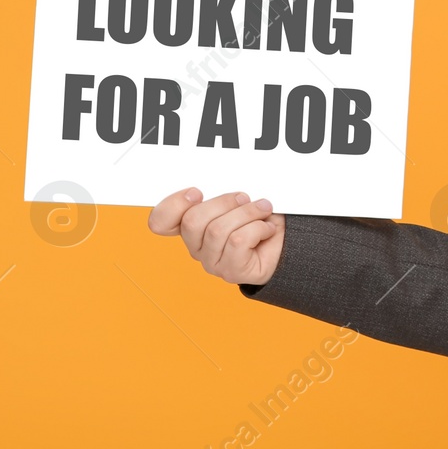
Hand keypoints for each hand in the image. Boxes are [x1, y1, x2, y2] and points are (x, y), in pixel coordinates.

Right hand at [148, 188, 284, 286]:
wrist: (287, 243)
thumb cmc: (259, 217)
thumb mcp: (239, 199)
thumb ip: (223, 192)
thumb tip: (222, 176)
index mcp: (191, 227)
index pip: (160, 222)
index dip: (172, 205)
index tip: (196, 192)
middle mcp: (196, 247)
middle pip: (193, 221)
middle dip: (224, 202)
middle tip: (244, 198)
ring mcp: (212, 262)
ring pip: (219, 230)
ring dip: (247, 213)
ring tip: (263, 211)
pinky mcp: (232, 271)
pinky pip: (238, 242)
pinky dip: (259, 228)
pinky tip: (267, 229)